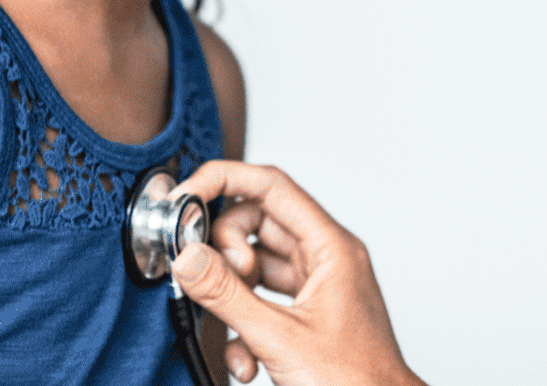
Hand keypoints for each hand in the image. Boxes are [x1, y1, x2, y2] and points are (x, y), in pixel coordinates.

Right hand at [172, 161, 424, 385]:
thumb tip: (189, 257)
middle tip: (208, 275)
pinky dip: (246, 324)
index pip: (272, 187)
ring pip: (258, 265)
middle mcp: (326, 259)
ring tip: (229, 323)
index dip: (225, 181)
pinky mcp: (308, 315)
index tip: (188, 195)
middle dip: (226, 250)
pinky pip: (265, 300)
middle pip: (258, 224)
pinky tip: (244, 358)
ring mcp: (318, 287)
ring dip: (234, 295)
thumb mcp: (281, 338)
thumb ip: (228, 295)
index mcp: (331, 248)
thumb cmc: (358, 383)